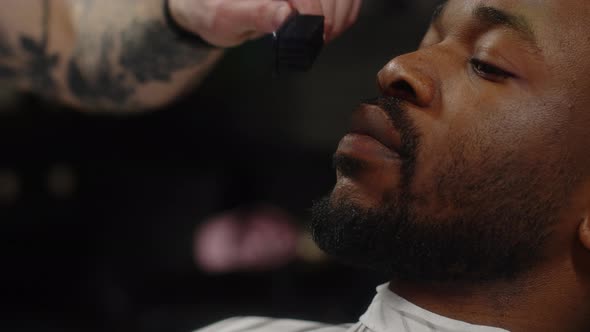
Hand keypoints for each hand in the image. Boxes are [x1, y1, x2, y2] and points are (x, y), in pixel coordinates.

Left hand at [168, 0, 362, 46]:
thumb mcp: (225, 18)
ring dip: (341, 11)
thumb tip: (285, 14)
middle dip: (331, 12)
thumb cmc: (212, 11)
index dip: (313, 8)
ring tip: (326, 34)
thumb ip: (255, 15)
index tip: (314, 31)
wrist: (208, 5)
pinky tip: (332, 25)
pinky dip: (345, 8)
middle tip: (322, 37)